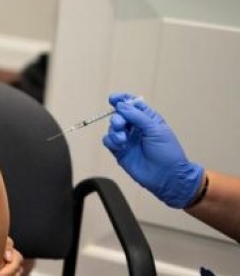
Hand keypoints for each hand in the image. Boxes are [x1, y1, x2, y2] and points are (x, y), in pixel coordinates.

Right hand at [103, 93, 202, 207]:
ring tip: (123, 140)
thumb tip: (121, 105)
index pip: (132, 104)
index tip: (113, 99)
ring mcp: (127, 139)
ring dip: (114, 131)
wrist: (167, 177)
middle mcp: (135, 128)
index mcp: (147, 119)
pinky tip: (120, 146)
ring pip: (112, 128)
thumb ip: (138, 116)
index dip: (122, 99)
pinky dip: (111, 141)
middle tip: (120, 124)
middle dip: (117, 118)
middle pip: (119, 115)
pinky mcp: (119, 151)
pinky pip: (108, 141)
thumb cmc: (167, 152)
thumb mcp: (156, 130)